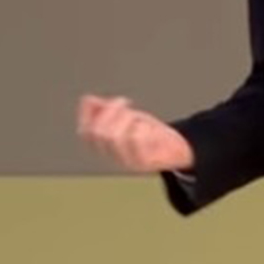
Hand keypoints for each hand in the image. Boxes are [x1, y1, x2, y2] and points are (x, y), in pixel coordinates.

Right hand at [76, 94, 193, 172]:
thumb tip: (87, 100)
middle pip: (99, 133)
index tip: (101, 100)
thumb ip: (107, 111)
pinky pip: (135, 140)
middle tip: (124, 102)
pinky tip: (145, 125)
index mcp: (106, 147)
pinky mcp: (144, 163)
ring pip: (114, 137)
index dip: (88, 113)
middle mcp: (114, 157)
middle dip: (109, 111)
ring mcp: (128, 162)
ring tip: (136, 114)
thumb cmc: (151, 135)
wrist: (178, 152)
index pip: (85, 132)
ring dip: (124, 118)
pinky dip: (138, 127)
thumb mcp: (127, 119)